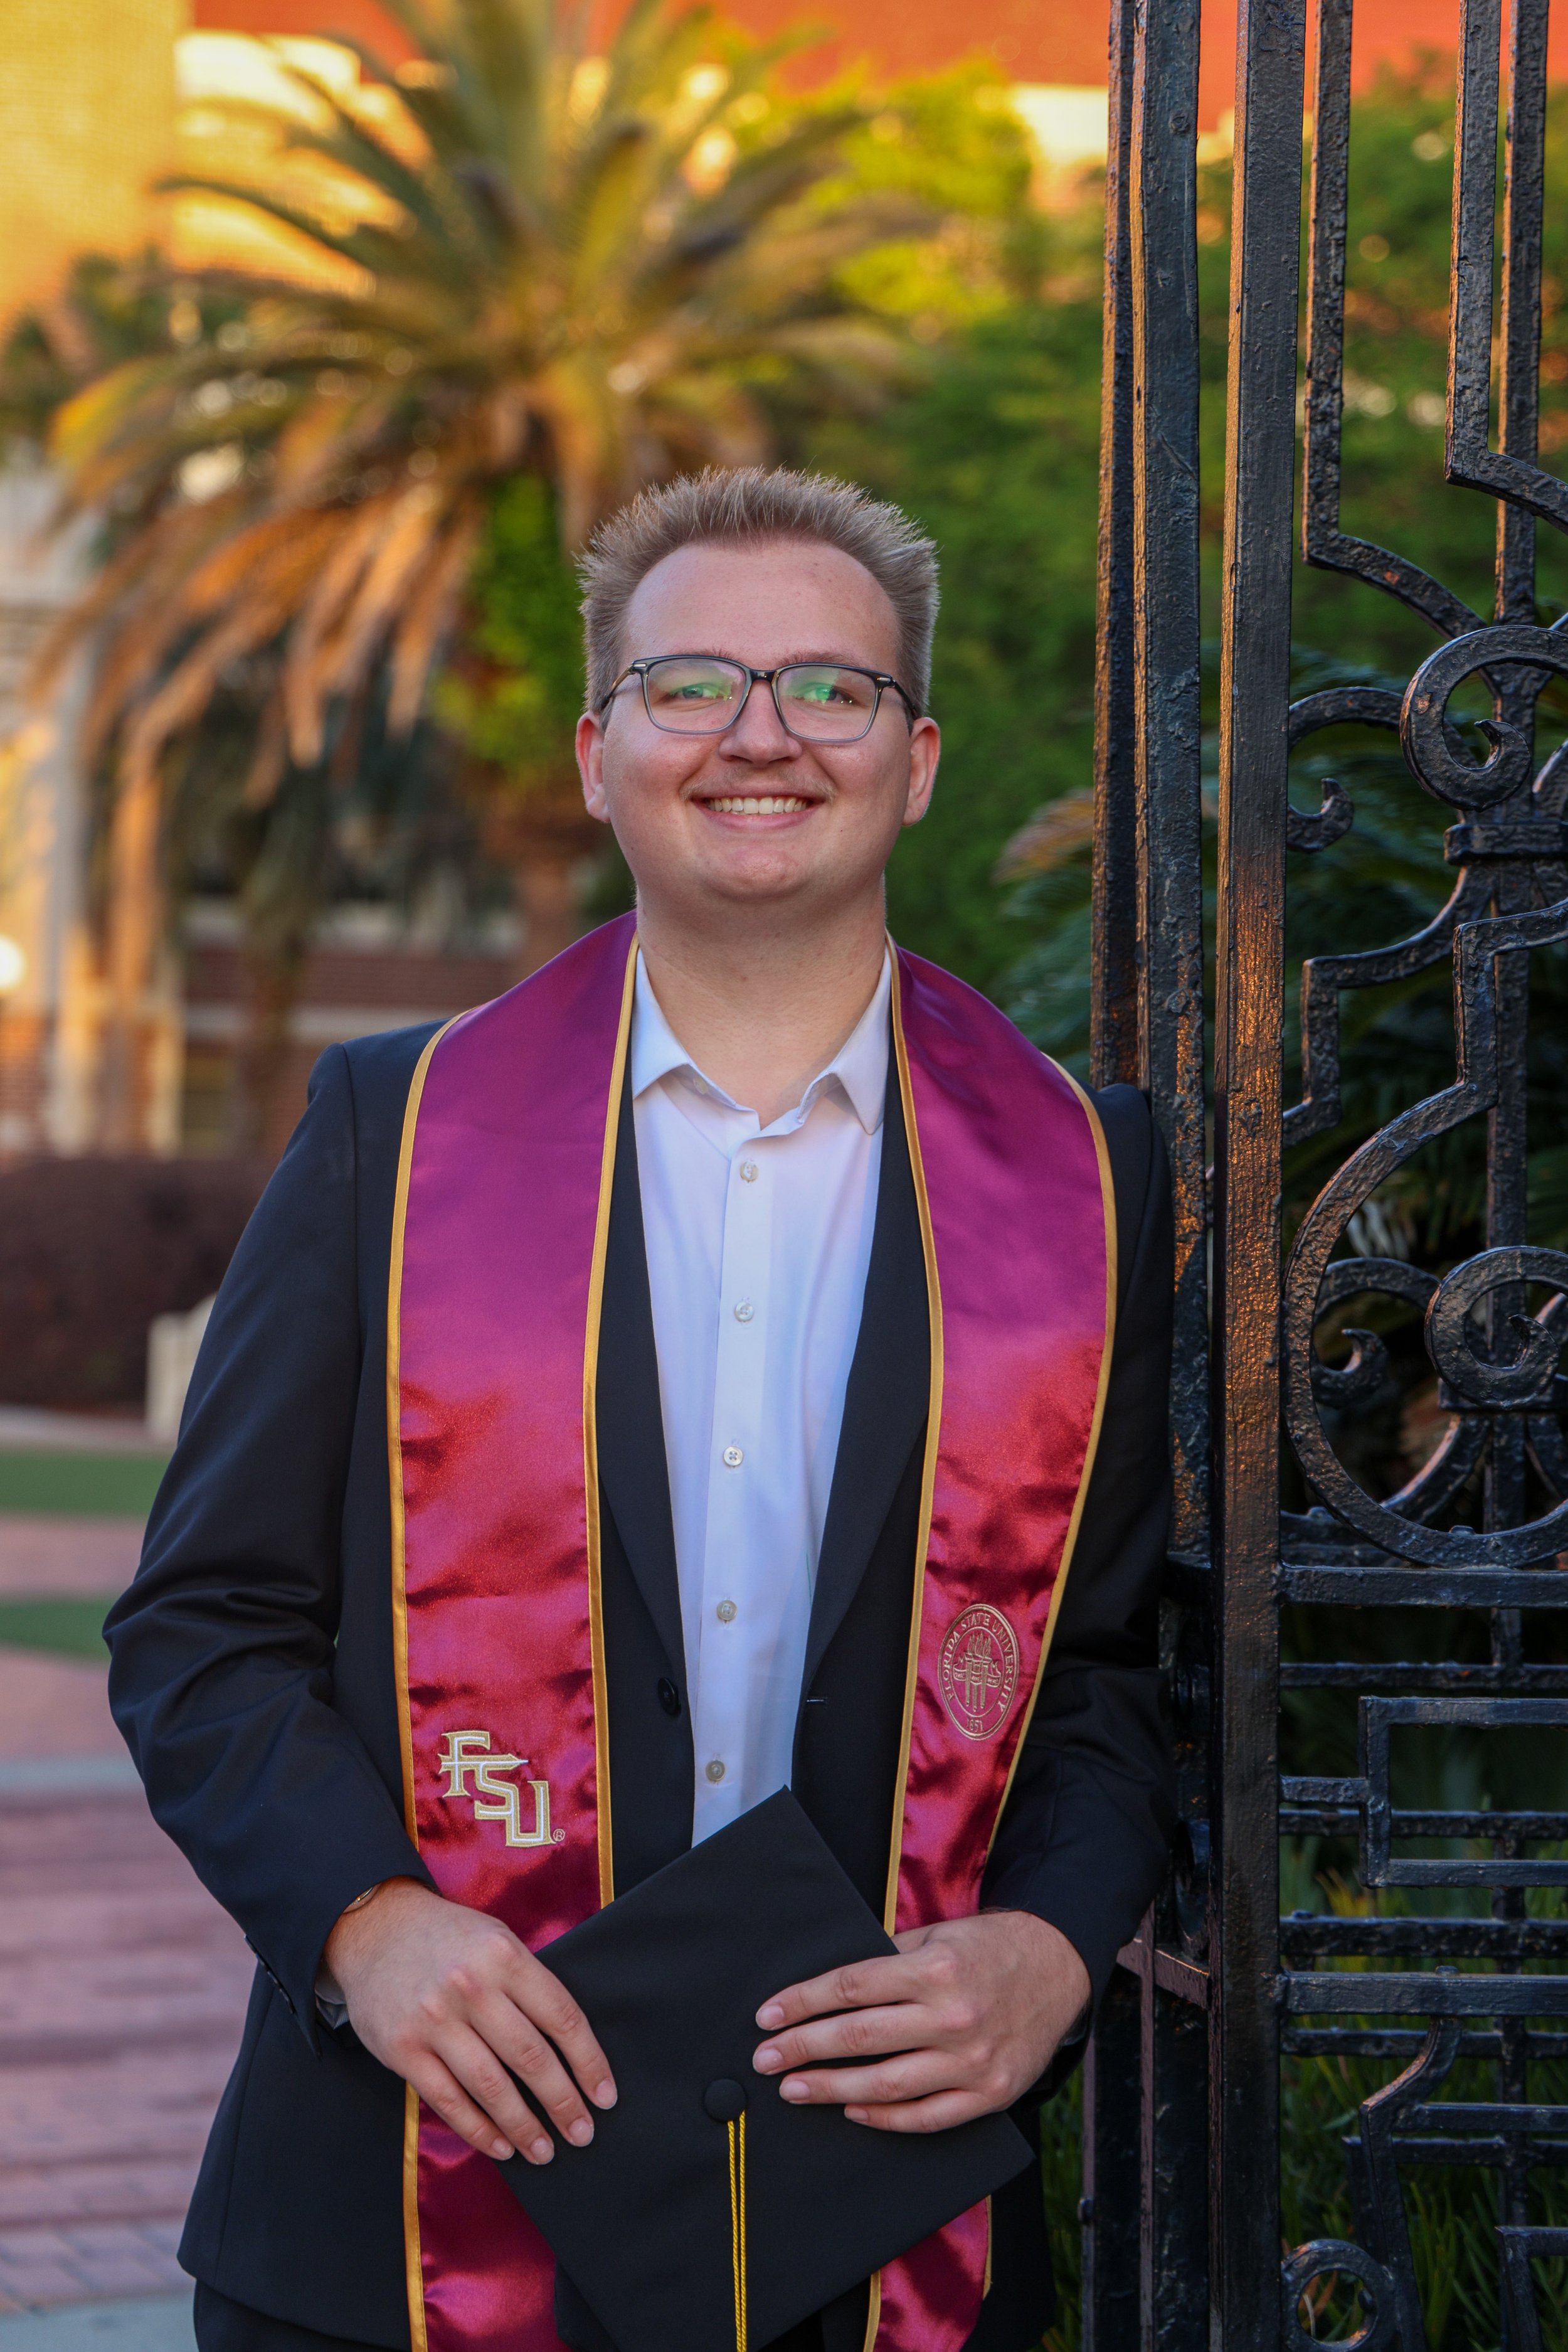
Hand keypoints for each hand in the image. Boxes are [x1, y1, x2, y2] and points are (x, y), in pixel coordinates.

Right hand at [322, 1878, 615, 2164]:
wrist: (376, 1928)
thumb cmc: (450, 1939)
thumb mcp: (498, 1939)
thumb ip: (529, 1985)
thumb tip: (572, 2049)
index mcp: (504, 1955)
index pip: (561, 2017)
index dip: (588, 2062)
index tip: (604, 2097)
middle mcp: (471, 1986)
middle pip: (530, 2057)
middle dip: (563, 2102)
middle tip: (582, 2134)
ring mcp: (434, 2019)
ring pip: (491, 2086)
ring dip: (524, 2126)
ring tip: (544, 2151)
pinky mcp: (402, 2048)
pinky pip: (448, 2100)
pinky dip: (478, 2130)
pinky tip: (501, 2147)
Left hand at [751, 1911, 1089, 2132]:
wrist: (1059, 1967)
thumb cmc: (989, 1948)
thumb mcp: (938, 1936)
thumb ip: (889, 1959)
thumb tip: (831, 1989)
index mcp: (935, 1969)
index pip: (851, 1987)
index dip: (803, 2002)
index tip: (767, 2015)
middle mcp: (952, 2017)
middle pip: (860, 2037)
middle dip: (803, 2048)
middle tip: (766, 2059)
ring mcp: (972, 2061)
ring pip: (886, 2085)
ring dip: (832, 2088)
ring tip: (795, 2089)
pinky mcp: (990, 2094)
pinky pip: (927, 2117)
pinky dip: (885, 2117)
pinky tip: (852, 2109)